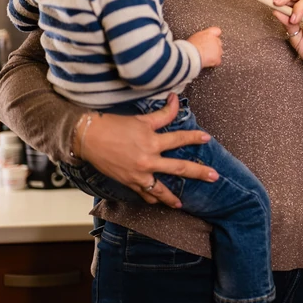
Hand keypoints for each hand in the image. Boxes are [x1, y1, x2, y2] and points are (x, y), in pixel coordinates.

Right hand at [75, 94, 218, 207]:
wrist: (88, 138)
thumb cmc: (113, 125)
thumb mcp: (140, 119)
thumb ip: (162, 114)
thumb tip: (175, 99)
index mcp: (152, 141)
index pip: (180, 139)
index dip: (194, 137)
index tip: (207, 138)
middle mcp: (148, 160)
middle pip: (178, 168)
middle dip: (198, 172)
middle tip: (214, 176)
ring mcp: (138, 174)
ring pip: (160, 189)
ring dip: (172, 197)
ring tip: (182, 204)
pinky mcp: (128, 182)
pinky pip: (143, 193)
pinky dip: (151, 199)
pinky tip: (158, 203)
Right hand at [188, 26, 222, 67]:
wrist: (191, 55)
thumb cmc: (189, 46)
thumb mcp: (194, 38)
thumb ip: (201, 37)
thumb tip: (201, 40)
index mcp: (208, 34)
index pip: (217, 31)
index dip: (215, 35)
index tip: (212, 39)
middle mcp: (215, 40)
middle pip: (218, 42)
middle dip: (214, 47)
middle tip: (206, 51)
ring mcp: (217, 49)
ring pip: (219, 52)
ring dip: (214, 55)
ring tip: (205, 57)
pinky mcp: (217, 58)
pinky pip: (217, 61)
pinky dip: (213, 63)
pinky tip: (207, 63)